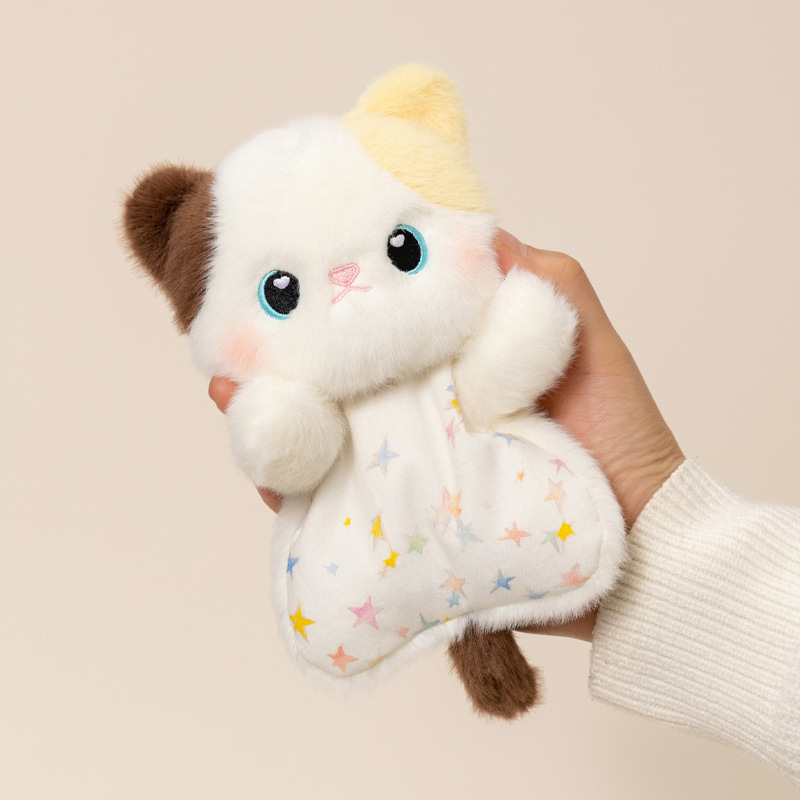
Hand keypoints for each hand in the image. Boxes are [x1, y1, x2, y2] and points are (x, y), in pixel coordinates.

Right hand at [209, 231, 684, 639]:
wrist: (634, 540)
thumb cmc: (615, 428)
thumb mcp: (578, 333)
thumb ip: (532, 278)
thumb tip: (469, 227)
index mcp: (451, 359)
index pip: (378, 324)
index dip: (329, 303)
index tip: (288, 272)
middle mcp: (420, 409)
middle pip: (335, 379)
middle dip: (279, 357)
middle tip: (231, 339)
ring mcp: (407, 465)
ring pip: (322, 436)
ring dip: (271, 413)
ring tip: (230, 392)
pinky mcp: (401, 520)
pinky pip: (333, 502)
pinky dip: (291, 483)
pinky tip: (263, 459)